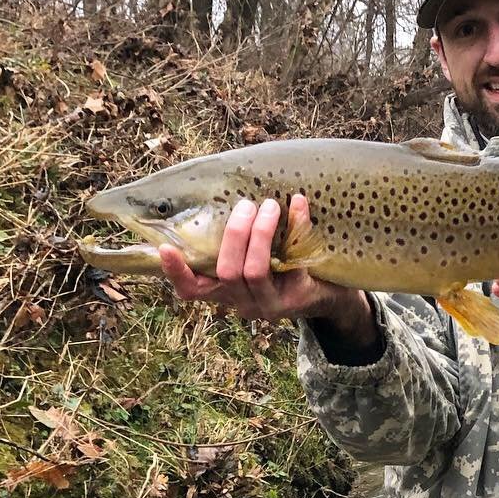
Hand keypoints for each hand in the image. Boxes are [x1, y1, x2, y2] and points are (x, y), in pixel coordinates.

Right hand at [158, 193, 374, 341]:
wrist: (333, 292)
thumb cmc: (287, 265)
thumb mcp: (257, 254)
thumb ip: (238, 237)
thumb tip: (225, 192)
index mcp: (226, 291)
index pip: (191, 290)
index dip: (176, 272)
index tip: (165, 247)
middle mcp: (243, 303)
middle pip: (226, 273)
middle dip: (234, 234)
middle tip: (246, 205)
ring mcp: (270, 305)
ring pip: (253, 271)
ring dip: (260, 233)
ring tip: (270, 205)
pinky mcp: (298, 299)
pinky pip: (293, 261)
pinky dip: (296, 226)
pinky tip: (299, 204)